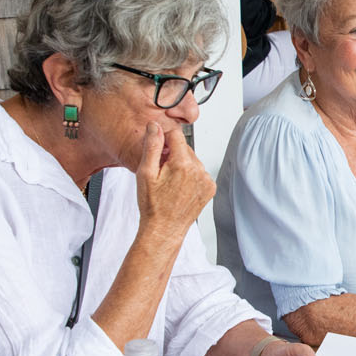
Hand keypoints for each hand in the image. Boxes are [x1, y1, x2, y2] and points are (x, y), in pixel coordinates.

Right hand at [135, 123, 213, 239]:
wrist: (164, 228)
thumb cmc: (153, 205)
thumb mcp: (145, 173)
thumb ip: (152, 146)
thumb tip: (155, 126)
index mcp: (183, 164)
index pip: (176, 135)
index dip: (164, 140)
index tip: (157, 152)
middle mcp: (199, 170)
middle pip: (185, 148)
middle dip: (172, 154)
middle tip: (161, 172)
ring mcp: (206, 180)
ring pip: (192, 160)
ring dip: (181, 165)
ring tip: (170, 183)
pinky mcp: (210, 188)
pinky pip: (199, 172)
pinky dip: (190, 175)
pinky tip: (179, 187)